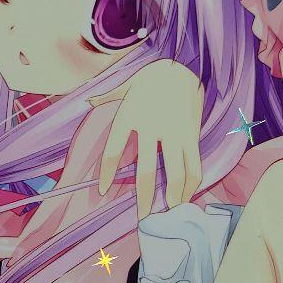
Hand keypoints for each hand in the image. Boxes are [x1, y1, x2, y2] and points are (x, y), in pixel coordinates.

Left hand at [92, 59, 203, 215]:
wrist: (182, 64)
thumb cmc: (150, 77)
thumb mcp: (125, 85)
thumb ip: (107, 97)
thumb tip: (88, 101)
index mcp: (129, 116)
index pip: (112, 151)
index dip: (107, 172)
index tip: (103, 191)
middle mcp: (151, 127)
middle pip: (147, 171)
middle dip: (146, 199)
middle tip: (144, 219)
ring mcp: (174, 132)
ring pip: (175, 172)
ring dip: (174, 196)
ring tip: (172, 213)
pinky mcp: (192, 133)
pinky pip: (193, 164)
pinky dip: (192, 182)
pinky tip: (188, 194)